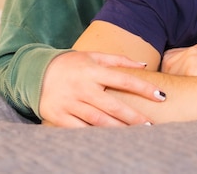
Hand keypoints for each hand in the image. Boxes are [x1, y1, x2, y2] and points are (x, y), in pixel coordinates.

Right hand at [39, 51, 164, 126]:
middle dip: (133, 116)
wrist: (36, 73)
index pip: (124, 79)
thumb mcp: (93, 56)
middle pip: (113, 105)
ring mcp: (71, 103)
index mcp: (94, 70)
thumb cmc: (71, 63)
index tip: (160, 96)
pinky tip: (109, 141)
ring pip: (98, 119)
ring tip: (135, 135)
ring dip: (118, 128)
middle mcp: (84, 87)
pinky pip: (80, 130)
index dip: (143, 88)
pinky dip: (95, 135)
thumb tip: (143, 66)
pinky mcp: (60, 117)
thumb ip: (118, 60)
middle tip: (150, 125)